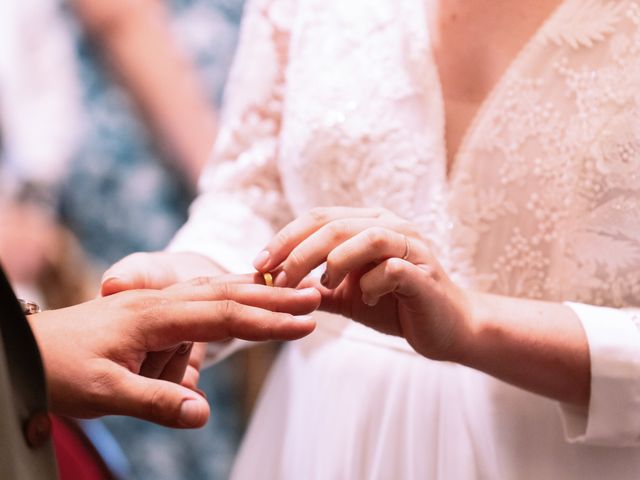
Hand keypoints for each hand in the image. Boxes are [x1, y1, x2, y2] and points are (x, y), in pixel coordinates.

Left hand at [29, 275, 319, 427]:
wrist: (27, 347)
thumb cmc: (58, 366)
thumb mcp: (102, 392)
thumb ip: (155, 402)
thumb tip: (204, 414)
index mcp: (153, 316)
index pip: (223, 314)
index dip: (267, 321)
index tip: (305, 325)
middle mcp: (161, 301)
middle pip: (228, 294)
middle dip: (274, 298)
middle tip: (316, 298)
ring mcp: (158, 303)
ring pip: (217, 291)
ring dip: (257, 293)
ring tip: (295, 294)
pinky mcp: (155, 311)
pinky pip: (201, 299)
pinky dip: (232, 296)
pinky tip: (247, 293)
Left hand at [252, 207, 473, 360]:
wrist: (445, 328)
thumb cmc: (396, 306)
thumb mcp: (348, 295)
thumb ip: (318, 287)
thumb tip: (275, 287)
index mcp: (368, 224)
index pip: (319, 218)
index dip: (285, 238)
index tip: (259, 263)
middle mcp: (390, 226)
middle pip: (335, 225)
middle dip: (299, 252)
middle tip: (277, 279)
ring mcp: (411, 246)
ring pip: (365, 237)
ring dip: (334, 262)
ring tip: (323, 286)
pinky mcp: (425, 273)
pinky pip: (393, 268)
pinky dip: (371, 283)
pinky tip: (364, 298)